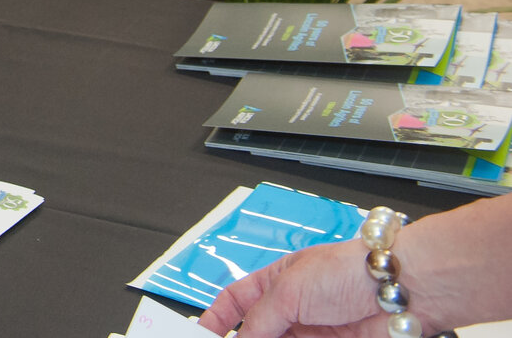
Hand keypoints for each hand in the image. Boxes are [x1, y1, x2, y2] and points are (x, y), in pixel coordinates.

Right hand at [199, 238, 388, 337]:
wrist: (397, 291)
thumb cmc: (347, 270)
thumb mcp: (288, 290)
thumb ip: (260, 320)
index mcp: (275, 281)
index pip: (235, 301)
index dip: (217, 318)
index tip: (202, 334)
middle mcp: (292, 308)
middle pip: (255, 331)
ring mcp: (312, 331)